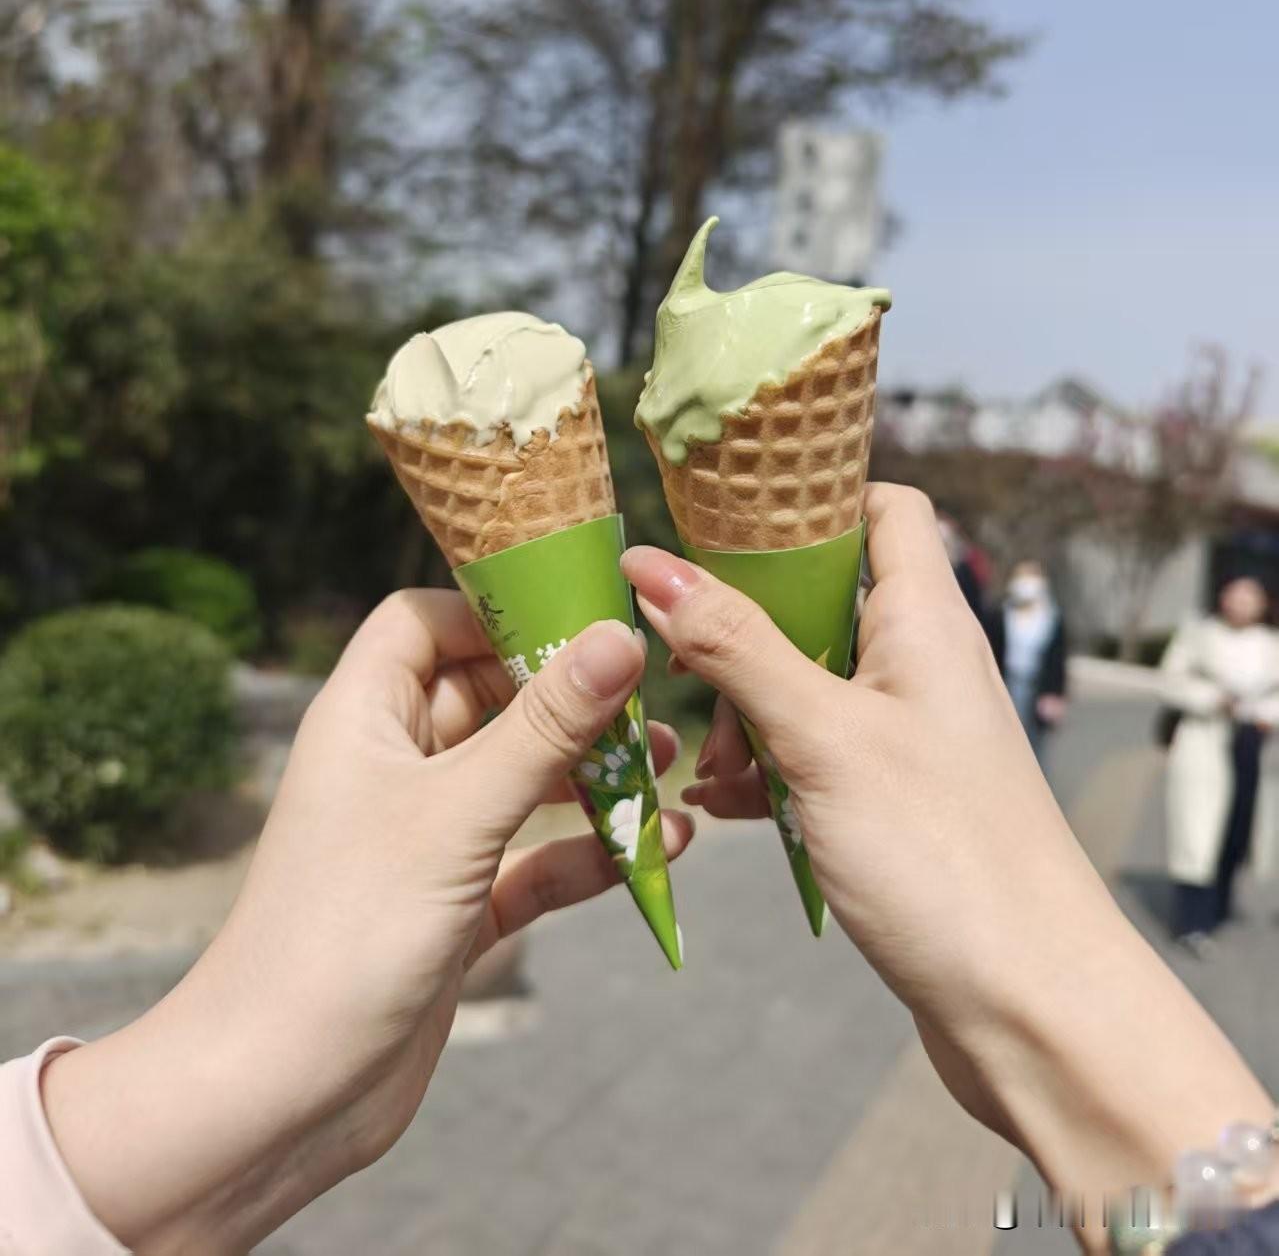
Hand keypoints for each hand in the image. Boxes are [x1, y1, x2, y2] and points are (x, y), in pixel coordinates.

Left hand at [43, 593, 691, 1253]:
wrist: (278, 1096)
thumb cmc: (346, 930)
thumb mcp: (457, 814)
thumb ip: (543, 727)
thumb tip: (619, 638)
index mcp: (365, 715)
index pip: (426, 619)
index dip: (497, 610)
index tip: (583, 618)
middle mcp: (394, 765)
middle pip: (491, 695)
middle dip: (571, 696)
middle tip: (654, 699)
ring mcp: (427, 839)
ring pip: (523, 778)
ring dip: (595, 773)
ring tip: (671, 767)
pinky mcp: (457, 907)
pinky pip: (535, 858)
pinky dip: (591, 851)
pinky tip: (662, 848)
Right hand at [622, 487, 1269, 1224]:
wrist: (1033, 1008)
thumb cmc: (940, 854)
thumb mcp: (822, 737)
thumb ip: (737, 646)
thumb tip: (651, 563)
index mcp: (925, 619)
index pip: (884, 506)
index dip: (810, 497)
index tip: (722, 514)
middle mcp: (924, 665)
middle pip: (826, 596)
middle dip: (747, 624)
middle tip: (682, 659)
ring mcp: (911, 737)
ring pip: (810, 683)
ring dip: (748, 710)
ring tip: (709, 762)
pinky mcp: (896, 803)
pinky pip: (815, 757)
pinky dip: (768, 771)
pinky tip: (724, 807)